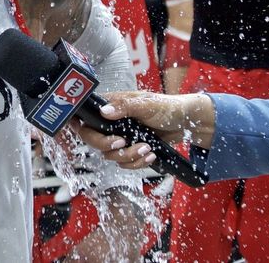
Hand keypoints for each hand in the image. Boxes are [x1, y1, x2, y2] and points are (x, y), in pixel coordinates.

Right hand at [74, 91, 215, 169]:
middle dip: (109, 146)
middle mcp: (113, 123)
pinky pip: (126, 163)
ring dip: (130, 156)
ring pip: (112, 156)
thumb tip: (104, 111)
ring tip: (147, 148)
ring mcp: (122, 138)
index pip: (87, 118)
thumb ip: (125, 106)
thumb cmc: (167, 107)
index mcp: (113, 107)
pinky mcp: (131, 150)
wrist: (186, 124)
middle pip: (94, 141)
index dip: (83, 127)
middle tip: (123, 143)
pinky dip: (138, 162)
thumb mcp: (147, 104)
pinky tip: (151, 154)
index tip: (92, 135)